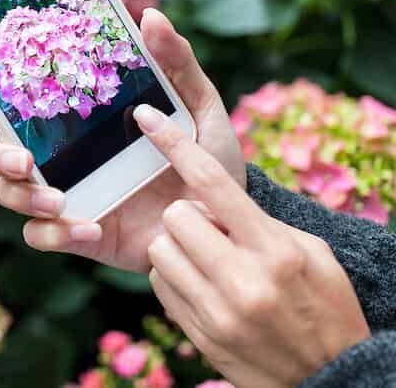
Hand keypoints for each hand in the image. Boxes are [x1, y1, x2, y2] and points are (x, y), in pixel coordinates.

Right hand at [0, 7, 245, 272]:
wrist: (227, 219)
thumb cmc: (206, 156)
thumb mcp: (197, 106)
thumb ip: (176, 63)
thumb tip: (151, 16)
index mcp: (81, 126)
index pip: (24, 113)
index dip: (1, 107)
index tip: (5, 103)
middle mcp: (65, 162)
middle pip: (2, 158)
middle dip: (0, 158)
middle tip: (25, 162)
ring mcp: (69, 199)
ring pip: (12, 199)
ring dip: (24, 199)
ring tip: (58, 203)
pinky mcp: (82, 236)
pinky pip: (44, 238)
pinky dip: (55, 234)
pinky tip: (89, 228)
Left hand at [141, 105, 370, 387]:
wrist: (331, 373)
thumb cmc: (323, 301)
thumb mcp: (310, 252)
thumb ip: (260, 221)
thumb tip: (212, 196)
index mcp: (276, 250)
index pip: (213, 183)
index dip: (175, 144)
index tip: (147, 117)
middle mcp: (243, 281)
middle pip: (175, 217)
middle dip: (185, 216)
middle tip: (210, 229)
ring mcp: (217, 312)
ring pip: (160, 251)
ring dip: (175, 247)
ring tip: (207, 259)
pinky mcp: (199, 335)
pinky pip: (160, 285)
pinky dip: (173, 277)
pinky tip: (202, 285)